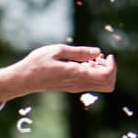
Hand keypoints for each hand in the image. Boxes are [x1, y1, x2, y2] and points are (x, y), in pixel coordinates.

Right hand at [0, 44, 117, 105]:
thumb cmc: (37, 62)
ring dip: (102, 71)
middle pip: (108, 84)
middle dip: (110, 69)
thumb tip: (98, 52)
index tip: (106, 55)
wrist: (25, 79)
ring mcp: (77, 87)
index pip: (106, 76)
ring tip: (91, 58)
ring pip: (102, 85)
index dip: (112, 65)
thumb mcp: (58, 50)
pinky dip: (95, 73)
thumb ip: (80, 52)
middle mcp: (80, 84)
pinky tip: (85, 63)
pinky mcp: (74, 87)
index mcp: (77, 74)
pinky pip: (92, 84)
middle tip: (100, 57)